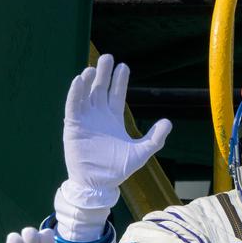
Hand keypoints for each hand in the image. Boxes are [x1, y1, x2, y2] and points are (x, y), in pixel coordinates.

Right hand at [63, 55, 170, 206]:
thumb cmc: (118, 170)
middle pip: (100, 89)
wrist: (98, 184)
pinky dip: (75, 93)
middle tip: (107, 57)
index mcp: (113, 119)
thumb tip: (168, 122)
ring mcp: (85, 120)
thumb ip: (155, 138)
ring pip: (86, 94)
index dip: (120, 80)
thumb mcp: (141, 152)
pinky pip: (73, 106)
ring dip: (89, 81)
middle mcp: (98, 116)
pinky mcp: (73, 126)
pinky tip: (80, 80)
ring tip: (93, 68)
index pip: (116, 94)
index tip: (124, 66)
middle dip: (104, 74)